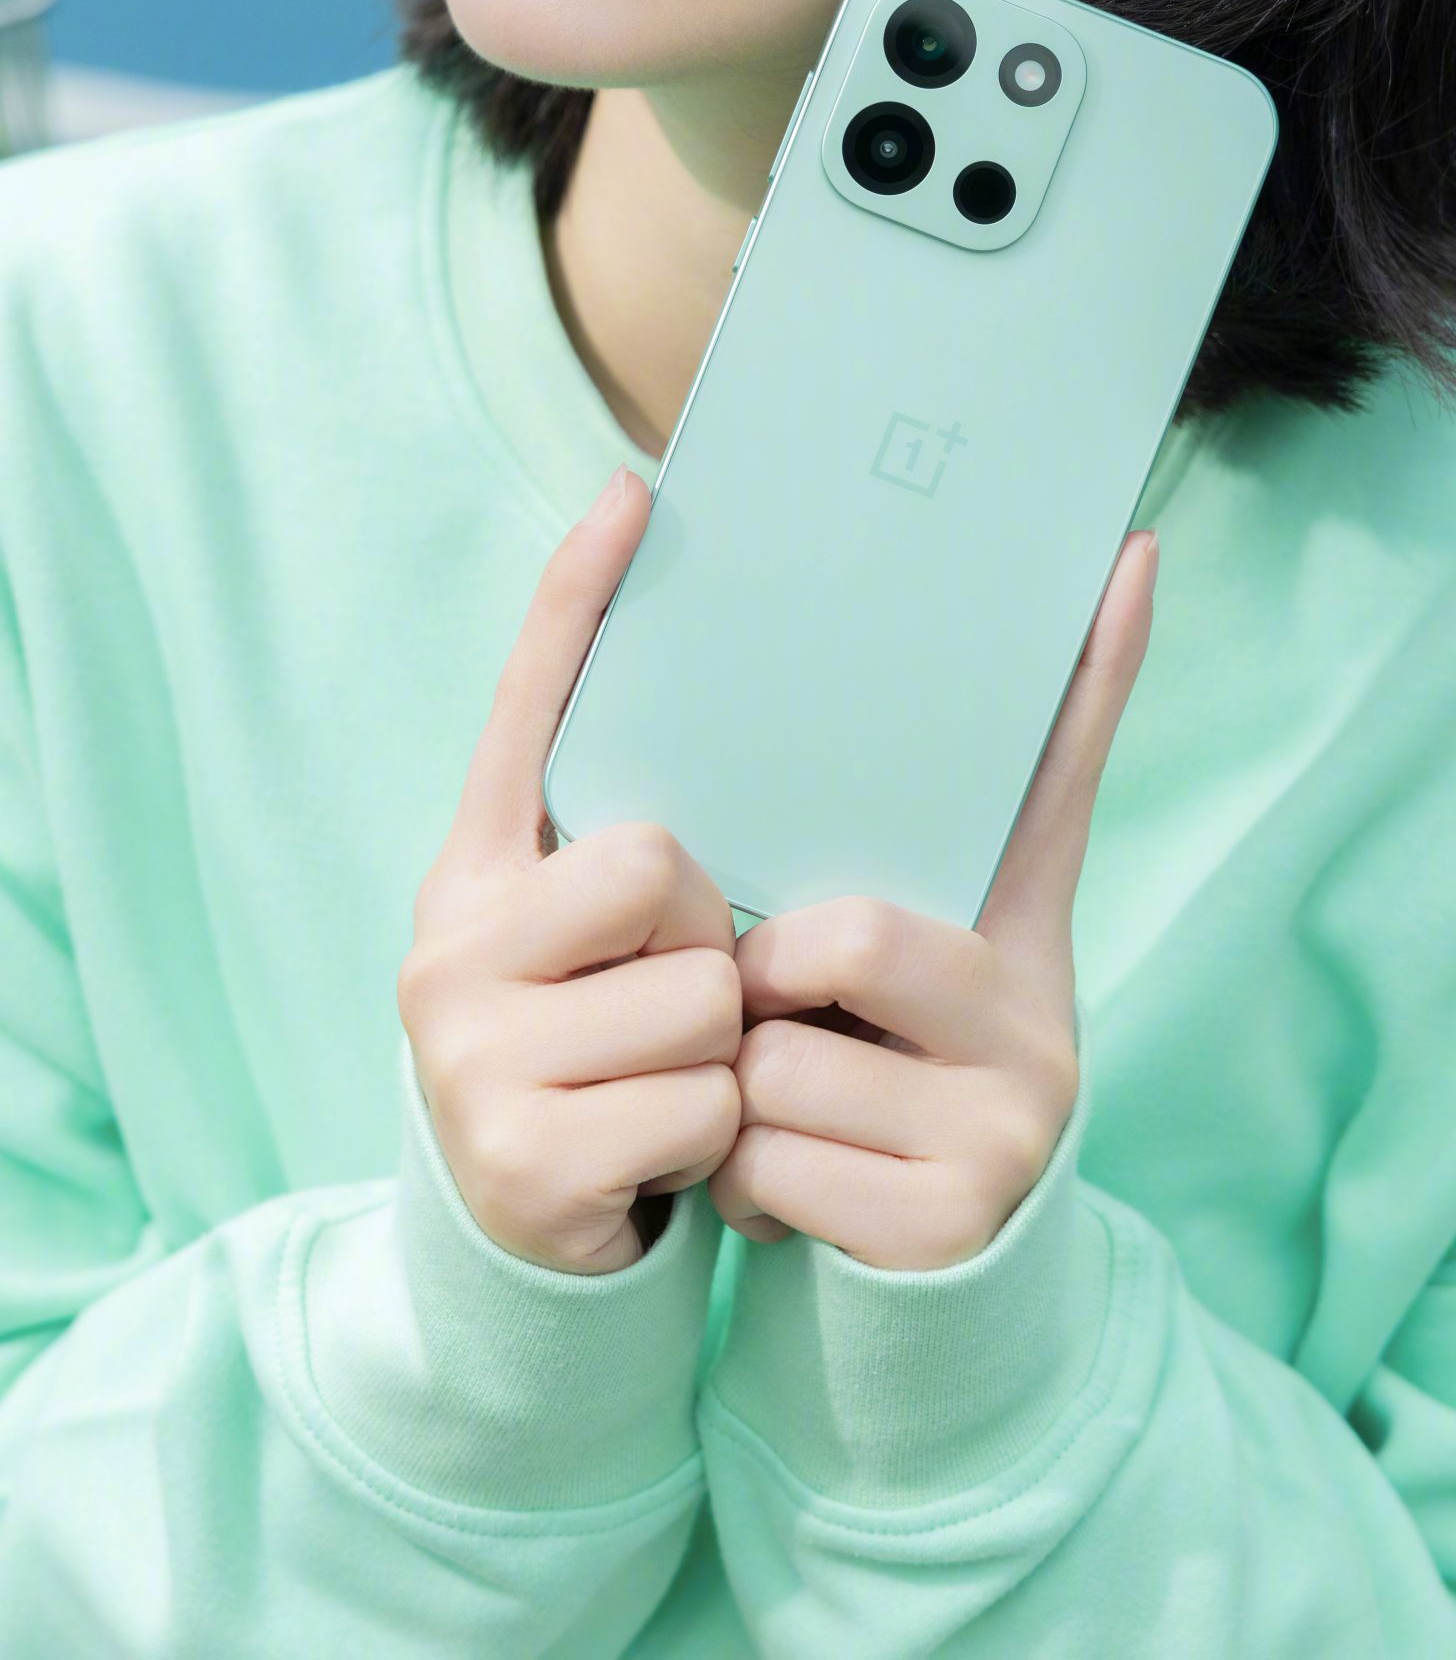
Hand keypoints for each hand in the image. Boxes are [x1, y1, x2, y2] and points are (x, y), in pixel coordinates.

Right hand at [398, 466, 743, 1275]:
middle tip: (671, 993)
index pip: (527, 705)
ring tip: (666, 1078)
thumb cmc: (590, 1051)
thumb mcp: (595, 947)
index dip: (579, 597)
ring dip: (719, 1049)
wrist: (519, 1232)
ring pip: (702, 998)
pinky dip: (710, 1137)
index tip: (636, 489)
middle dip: (702, 935)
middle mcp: (449, 942)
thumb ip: (631, 851)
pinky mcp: (519, 1156)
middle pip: (659, 867)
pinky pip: (702, 1103)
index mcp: (475, 869)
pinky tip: (654, 1150)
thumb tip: (738, 705)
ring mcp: (471, 1051)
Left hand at [708, 529, 1159, 1269]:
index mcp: (1018, 936)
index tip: (1129, 550)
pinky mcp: (948, 1225)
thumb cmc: (876, 1100)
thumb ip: (876, 888)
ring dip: (735, 1104)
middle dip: (761, 985)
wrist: (918, 1304)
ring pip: (776, 1065)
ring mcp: (1004, 1126)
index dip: (1102, 670)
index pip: (1062, 783)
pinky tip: (788, 1199)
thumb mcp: (889, 996)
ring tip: (781, 1124)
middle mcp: (1038, 1018)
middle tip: (769, 1021)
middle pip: (840, 937)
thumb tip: (879, 749)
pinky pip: (770, 1167)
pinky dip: (742, 1191)